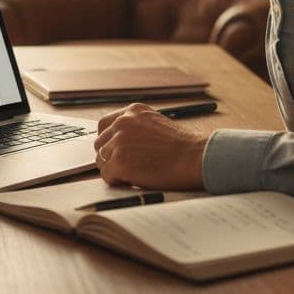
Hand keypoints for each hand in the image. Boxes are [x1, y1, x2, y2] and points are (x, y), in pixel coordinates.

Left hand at [94, 104, 209, 189]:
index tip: (117, 151)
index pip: (104, 125)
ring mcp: (119, 141)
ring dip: (115, 170)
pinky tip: (135, 179)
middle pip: (100, 144)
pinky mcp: (119, 161)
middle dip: (110, 156)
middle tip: (127, 166)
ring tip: (136, 172)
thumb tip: (118, 142)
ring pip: (101, 161)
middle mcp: (122, 122)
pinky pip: (107, 176)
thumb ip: (135, 128)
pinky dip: (118, 181)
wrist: (194, 157)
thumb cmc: (182, 147)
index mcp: (132, 111)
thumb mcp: (155, 124)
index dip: (109, 141)